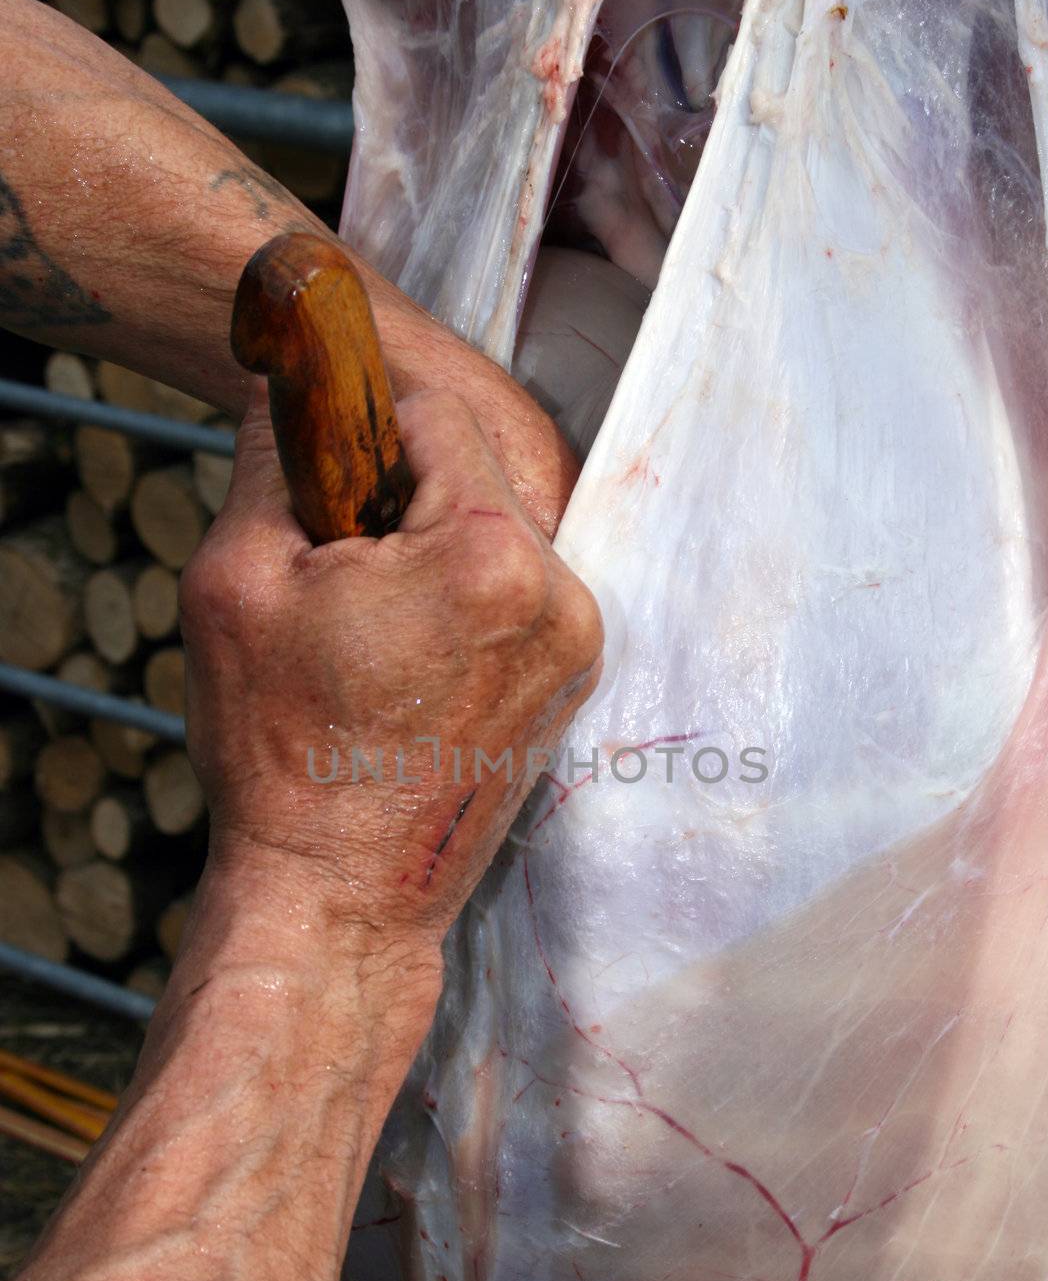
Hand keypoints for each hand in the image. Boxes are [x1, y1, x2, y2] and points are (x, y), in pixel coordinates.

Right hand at [180, 385, 602, 959]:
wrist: (340, 896)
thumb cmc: (279, 753)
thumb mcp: (236, 578)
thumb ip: (273, 454)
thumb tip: (293, 384)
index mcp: (489, 556)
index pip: (434, 412)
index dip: (361, 428)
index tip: (324, 480)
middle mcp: (562, 594)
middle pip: (475, 474)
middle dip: (400, 499)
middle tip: (339, 578)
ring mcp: (578, 646)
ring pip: (499, 534)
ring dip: (434, 552)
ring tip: (370, 635)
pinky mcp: (573, 686)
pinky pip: (518, 596)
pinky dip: (465, 603)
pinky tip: (407, 665)